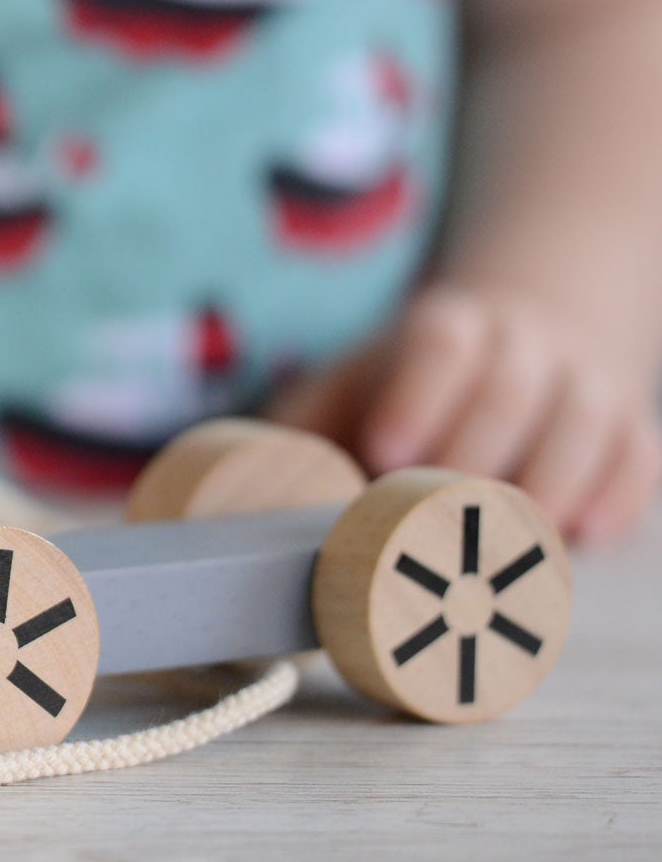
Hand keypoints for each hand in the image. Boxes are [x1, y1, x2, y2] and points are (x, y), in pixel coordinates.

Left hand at [271, 281, 661, 544]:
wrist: (524, 344)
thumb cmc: (408, 391)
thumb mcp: (346, 389)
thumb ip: (301, 434)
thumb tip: (239, 498)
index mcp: (448, 325)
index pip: (438, 342)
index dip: (415, 394)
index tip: (384, 453)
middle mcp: (526, 342)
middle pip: (512, 385)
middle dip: (478, 449)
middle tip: (440, 511)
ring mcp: (586, 383)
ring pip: (585, 418)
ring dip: (553, 478)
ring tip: (516, 535)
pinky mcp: (628, 431)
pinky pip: (636, 456)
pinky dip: (618, 494)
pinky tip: (586, 536)